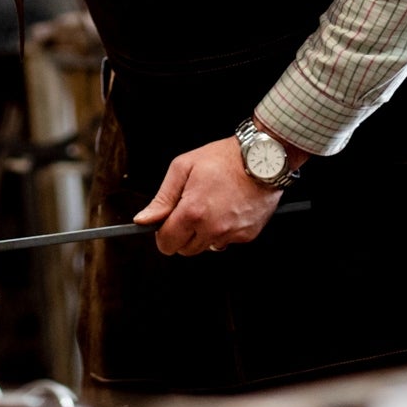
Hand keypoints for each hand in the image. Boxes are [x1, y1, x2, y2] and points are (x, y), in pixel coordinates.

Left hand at [134, 138, 283, 255]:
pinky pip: (227, 241)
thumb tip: (144, 220)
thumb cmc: (223, 157)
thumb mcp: (183, 167)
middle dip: (183, 234)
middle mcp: (212, 228)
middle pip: (185, 249)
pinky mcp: (247, 235)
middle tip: (191, 209)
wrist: (262, 157)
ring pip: (206, 247)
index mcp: (192, 212)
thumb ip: (162, 198)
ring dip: (203, 233)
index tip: (167, 223)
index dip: (163, 233)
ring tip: (211, 206)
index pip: (166, 243)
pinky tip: (227, 209)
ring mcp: (231, 234)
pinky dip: (224, 230)